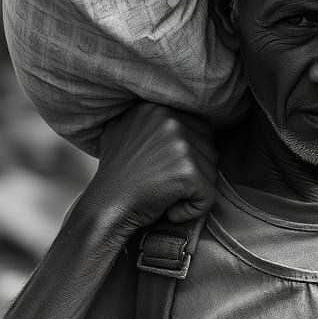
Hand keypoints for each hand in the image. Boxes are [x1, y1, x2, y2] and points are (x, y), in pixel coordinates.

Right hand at [85, 103, 218, 231]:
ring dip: (193, 191)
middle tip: (163, 185)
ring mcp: (180, 145)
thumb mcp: (122, 131)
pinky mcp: (188, 171)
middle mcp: (169, 119)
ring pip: (211, 172)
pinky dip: (193, 210)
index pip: (199, 129)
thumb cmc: (117, 177)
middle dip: (194, 174)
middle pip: (209, 149)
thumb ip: (148, 119)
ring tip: (164, 196)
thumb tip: (175, 114)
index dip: (188, 157)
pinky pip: (209, 196)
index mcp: (157, 107)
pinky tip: (170, 211)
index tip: (164, 170)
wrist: (106, 209)